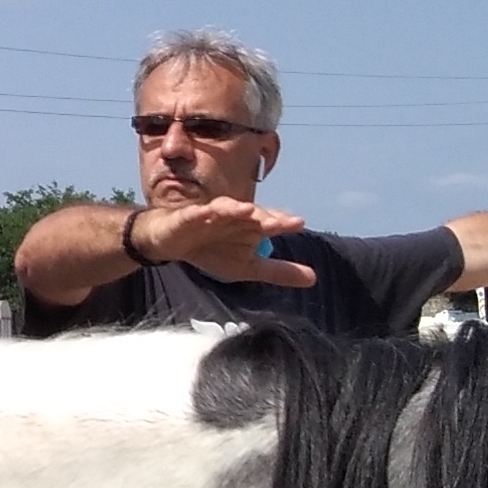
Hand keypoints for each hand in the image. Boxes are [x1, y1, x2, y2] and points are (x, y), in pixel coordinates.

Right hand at [132, 198, 315, 286]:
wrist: (172, 244)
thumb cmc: (213, 250)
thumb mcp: (248, 267)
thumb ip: (279, 271)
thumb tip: (315, 279)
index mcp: (249, 226)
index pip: (268, 222)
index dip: (282, 222)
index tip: (298, 224)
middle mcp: (233, 216)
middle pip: (250, 213)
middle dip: (262, 215)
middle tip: (276, 222)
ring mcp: (210, 214)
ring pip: (224, 208)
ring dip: (235, 208)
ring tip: (246, 210)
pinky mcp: (187, 217)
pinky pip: (194, 213)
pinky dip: (200, 212)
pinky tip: (206, 212)